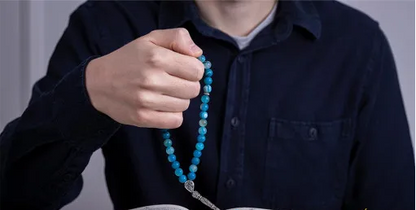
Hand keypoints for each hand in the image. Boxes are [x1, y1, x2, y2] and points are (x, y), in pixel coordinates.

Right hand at [86, 28, 203, 128]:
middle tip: (172, 81)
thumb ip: (178, 37)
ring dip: (178, 99)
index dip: (192, 69)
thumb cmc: (129, 59)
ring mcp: (146, 101)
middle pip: (194, 89)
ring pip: (185, 105)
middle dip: (187, 84)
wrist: (98, 83)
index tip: (181, 69)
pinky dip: (172, 115)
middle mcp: (152, 79)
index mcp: (156, 57)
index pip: (197, 70)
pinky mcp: (143, 118)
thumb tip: (197, 54)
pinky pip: (175, 121)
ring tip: (162, 92)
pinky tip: (161, 105)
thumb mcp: (151, 39)